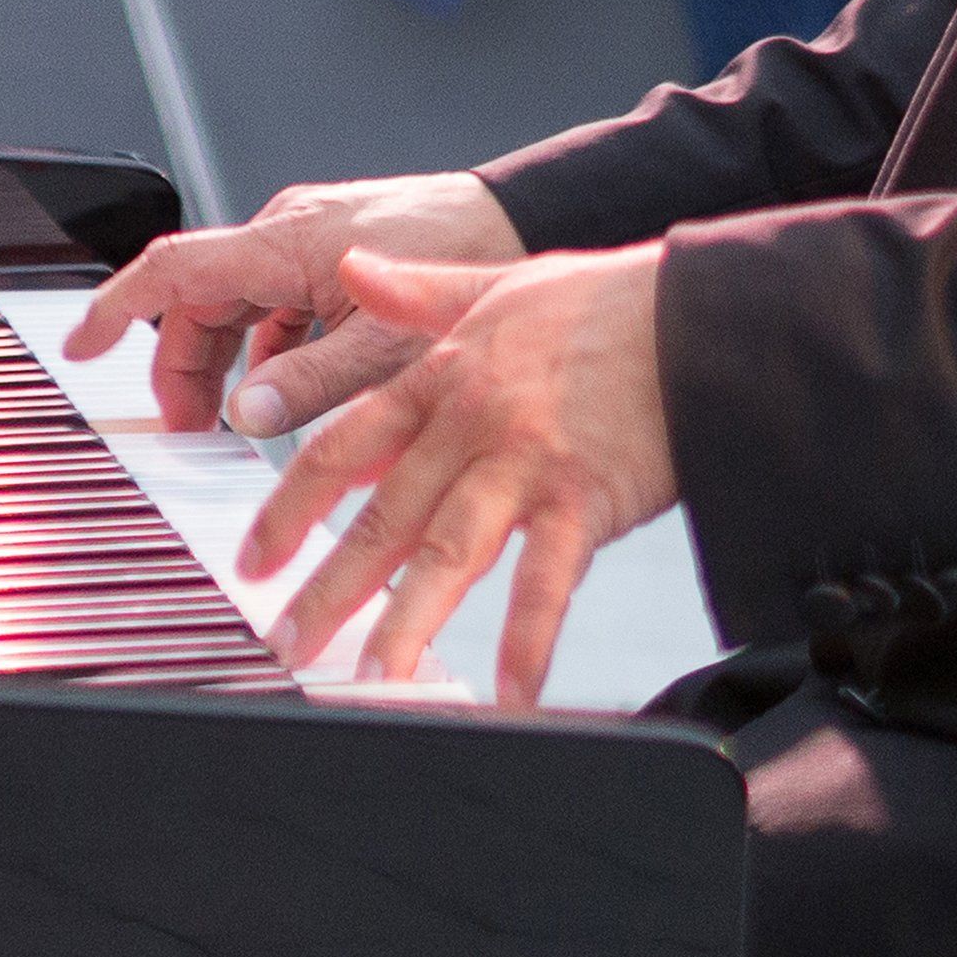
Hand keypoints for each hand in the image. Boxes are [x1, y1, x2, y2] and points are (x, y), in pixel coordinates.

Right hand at [62, 173, 524, 435]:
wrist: (527, 218)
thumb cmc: (467, 261)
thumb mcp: (386, 348)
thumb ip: (311, 385)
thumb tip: (246, 416)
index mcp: (287, 246)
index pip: (174, 271)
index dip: (118, 308)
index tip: (84, 346)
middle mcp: (290, 235)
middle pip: (202, 302)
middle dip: (187, 368)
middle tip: (195, 430)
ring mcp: (313, 242)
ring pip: (241, 306)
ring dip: (232, 363)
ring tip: (244, 420)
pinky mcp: (338, 255)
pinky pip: (280, 303)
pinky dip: (273, 348)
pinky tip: (296, 389)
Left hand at [240, 242, 678, 706]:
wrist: (700, 312)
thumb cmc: (606, 303)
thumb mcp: (495, 283)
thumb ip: (416, 291)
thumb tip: (352, 266)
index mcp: (443, 376)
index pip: (344, 446)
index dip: (291, 506)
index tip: (256, 556)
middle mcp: (472, 423)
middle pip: (384, 517)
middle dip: (329, 587)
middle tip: (287, 641)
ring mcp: (527, 463)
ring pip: (448, 552)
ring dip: (407, 622)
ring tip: (374, 676)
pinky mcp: (588, 497)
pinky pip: (550, 580)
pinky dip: (529, 639)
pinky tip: (512, 690)